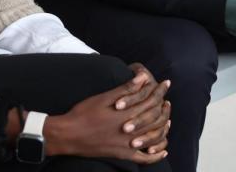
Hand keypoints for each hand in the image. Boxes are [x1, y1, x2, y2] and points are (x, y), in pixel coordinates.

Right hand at [44, 73, 170, 162]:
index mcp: (126, 113)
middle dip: (163, 107)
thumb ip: (126, 89)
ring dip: (163, 127)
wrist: (67, 135)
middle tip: (167, 100)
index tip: (166, 84)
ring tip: (168, 119)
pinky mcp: (122, 154)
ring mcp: (127, 144)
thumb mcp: (103, 97)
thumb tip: (143, 77)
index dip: (159, 91)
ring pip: (153, 136)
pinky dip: (155, 155)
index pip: (150, 100)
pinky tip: (163, 150)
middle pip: (154, 118)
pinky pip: (144, 158)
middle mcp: (130, 129)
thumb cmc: (83, 113)